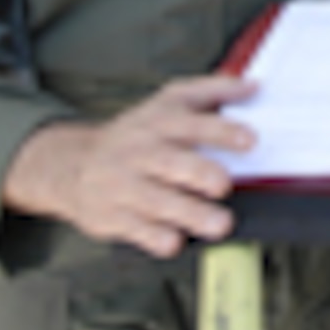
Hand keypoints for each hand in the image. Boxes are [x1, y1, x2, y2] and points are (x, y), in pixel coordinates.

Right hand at [3, 74, 257, 258]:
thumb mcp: (170, 102)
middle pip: (172, 162)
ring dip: (190, 213)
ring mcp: (125, 185)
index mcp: (160, 122)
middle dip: (200, 174)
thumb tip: (254, 86)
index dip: (221, 131)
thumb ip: (213, 91)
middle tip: (224, 185)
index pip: (192, 123)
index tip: (249, 140)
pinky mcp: (113, 215)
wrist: (74, 163)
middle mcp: (142, 152)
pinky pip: (135, 229)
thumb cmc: (138, 134)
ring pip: (157, 200)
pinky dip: (155, 237)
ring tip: (220, 224)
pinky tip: (175, 242)